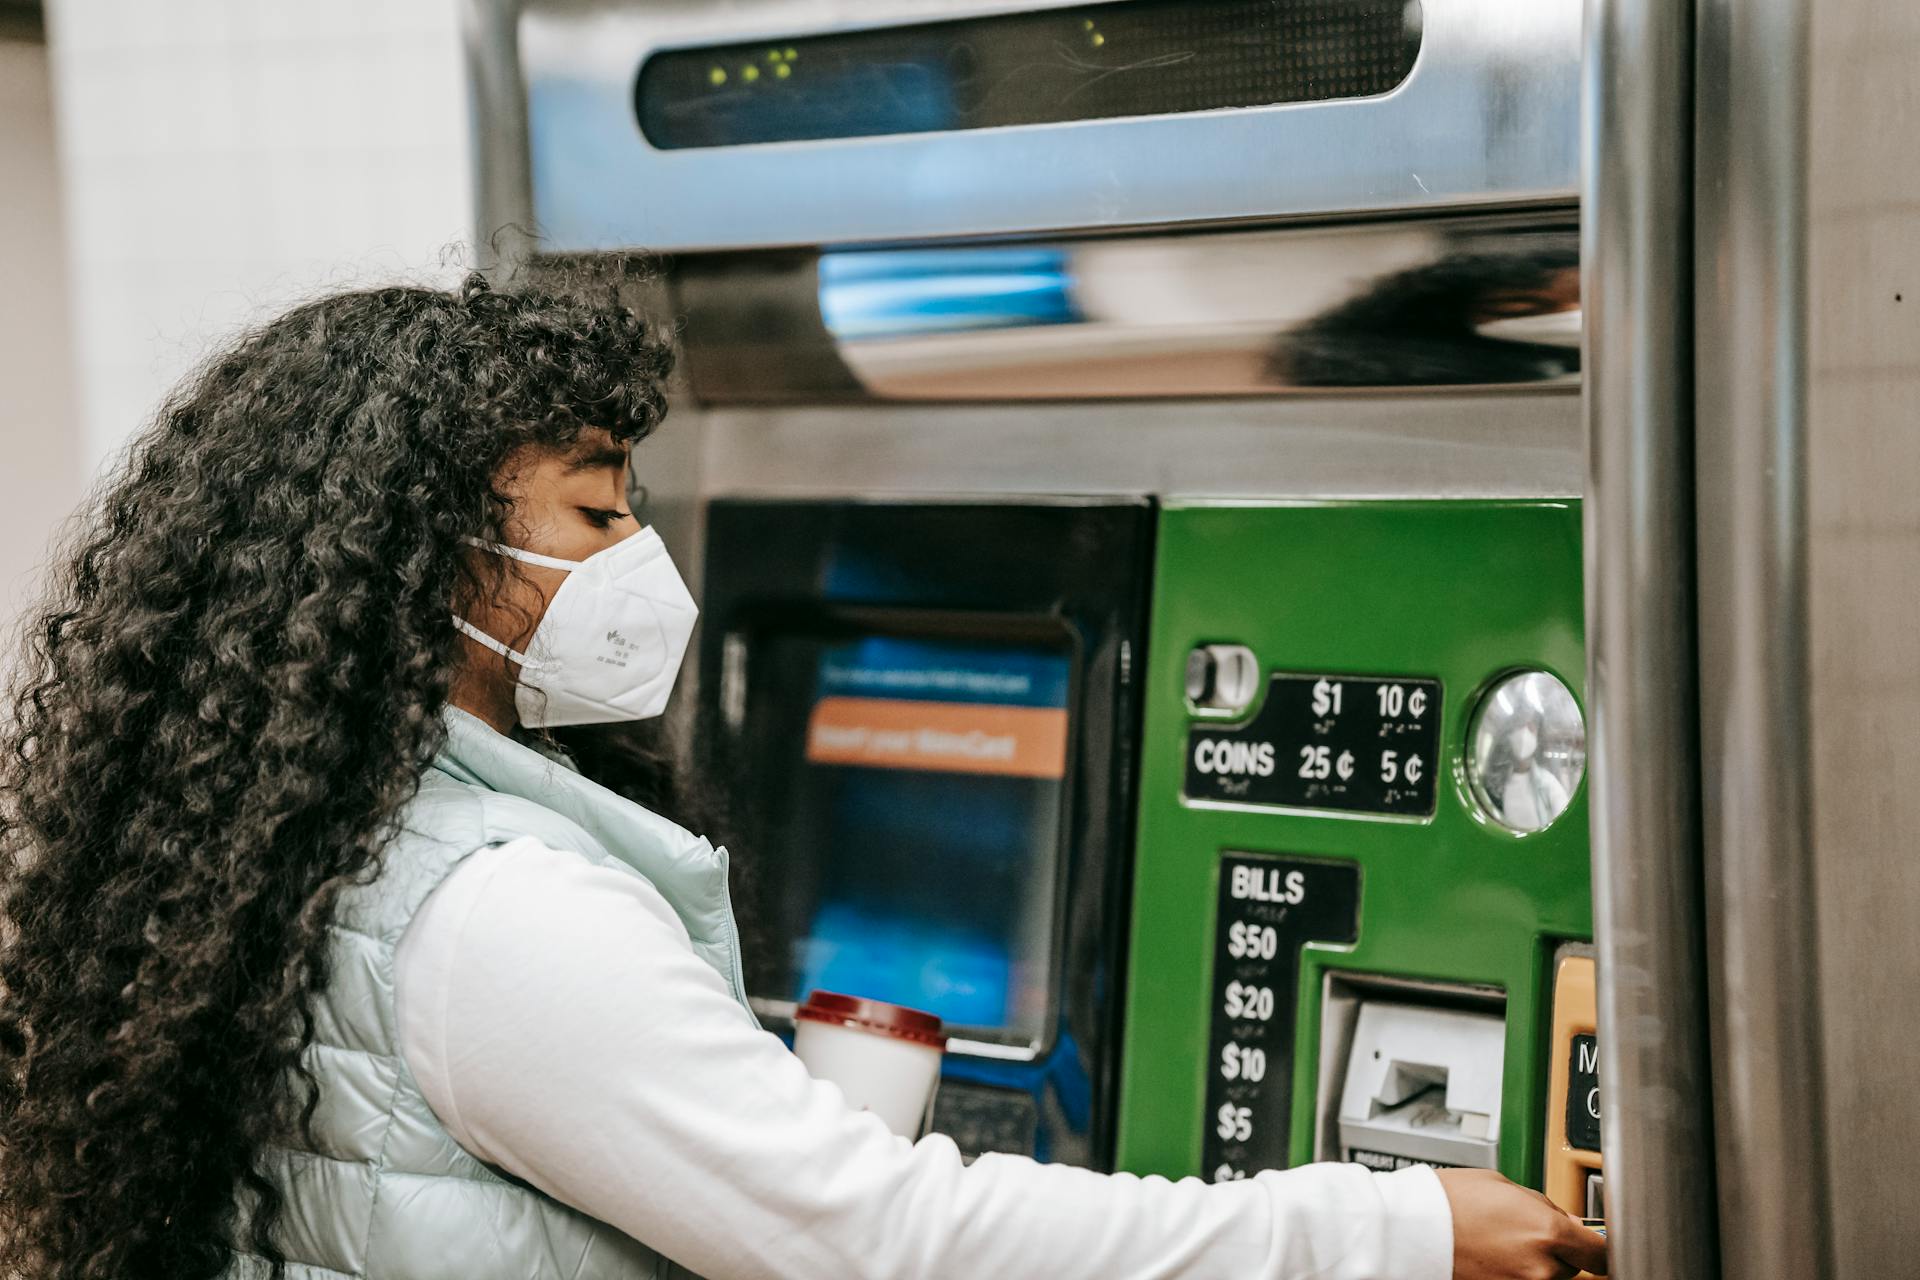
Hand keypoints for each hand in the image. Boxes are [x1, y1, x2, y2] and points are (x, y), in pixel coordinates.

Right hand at [1435, 1168, 1608, 1278]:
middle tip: (1530, 1229)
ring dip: (1537, 1263)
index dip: (1598, 1244)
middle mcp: (1541, 1268)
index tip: (1596, 1242)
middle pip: (1572, 1266)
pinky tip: (1496, 1254)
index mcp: (1549, 1232)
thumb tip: (1569, 1222)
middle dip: (1558, 1249)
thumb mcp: (1506, 1186)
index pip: (1600, 1252)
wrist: (1412, 1227)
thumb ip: (1546, 1206)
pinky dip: (1516, 1272)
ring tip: (1506, 1240)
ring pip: (1548, 1277)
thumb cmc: (1450, 1199)